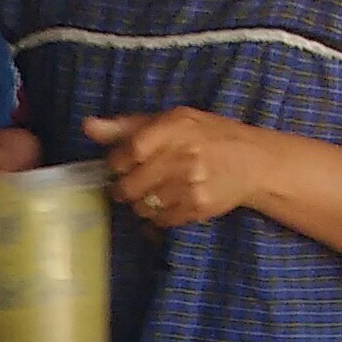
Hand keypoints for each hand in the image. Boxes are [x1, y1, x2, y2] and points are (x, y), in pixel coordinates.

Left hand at [85, 109, 266, 227]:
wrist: (254, 161)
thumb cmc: (207, 136)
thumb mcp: (171, 121)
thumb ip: (126, 126)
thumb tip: (87, 126)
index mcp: (174, 128)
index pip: (127, 153)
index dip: (117, 163)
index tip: (121, 164)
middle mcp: (183, 156)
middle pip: (129, 185)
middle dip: (124, 187)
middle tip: (134, 182)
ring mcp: (191, 185)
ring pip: (141, 206)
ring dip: (140, 203)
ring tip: (155, 191)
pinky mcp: (198, 207)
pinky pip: (160, 220)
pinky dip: (158, 215)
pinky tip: (170, 201)